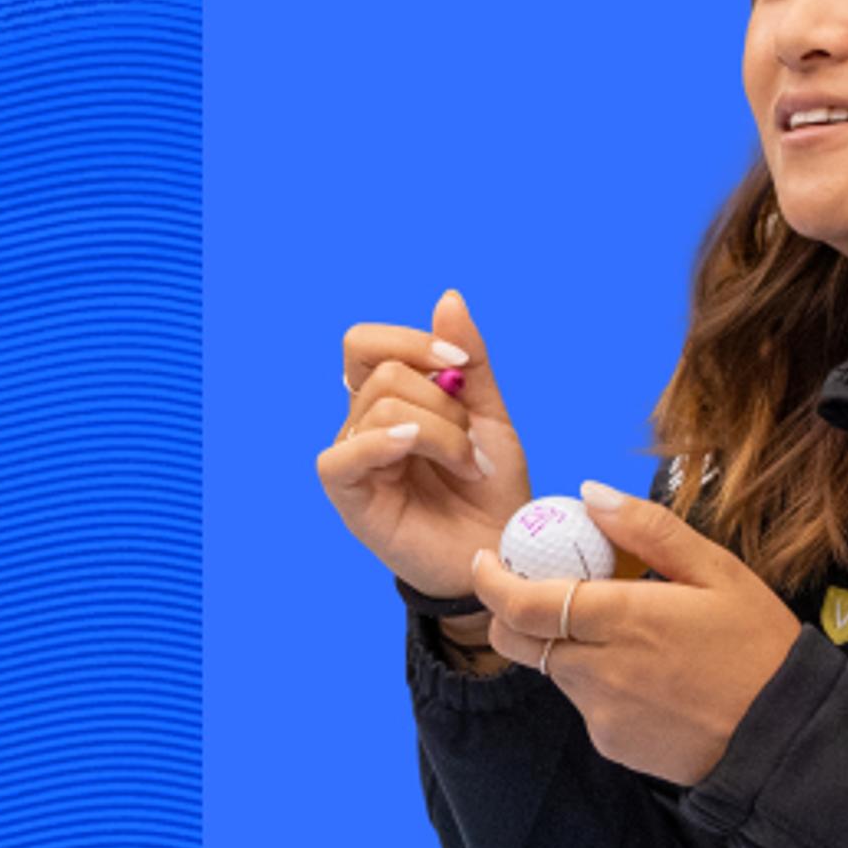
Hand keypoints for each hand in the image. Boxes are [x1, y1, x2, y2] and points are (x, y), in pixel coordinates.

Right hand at [317, 288, 529, 597]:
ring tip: (468, 466)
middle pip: (380, 372)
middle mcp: (364, 424)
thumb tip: (448, 298)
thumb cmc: (493, 488)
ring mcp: (354, 459)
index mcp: (391, 399)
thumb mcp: (489, 414)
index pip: (366, 343)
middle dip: (441, 401)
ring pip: (379, 407)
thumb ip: (469, 359)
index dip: (411, 342)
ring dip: (440, 433)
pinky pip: (343, 455)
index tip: (459, 365)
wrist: (504, 550)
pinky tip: (414, 451)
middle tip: (472, 442)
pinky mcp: (349, 495)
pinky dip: (383, 443)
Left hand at [468, 480, 803, 786]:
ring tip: (626, 635)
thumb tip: (590, 493)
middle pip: (518, 641)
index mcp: (624, 619)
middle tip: (540, 591)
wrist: (785, 737)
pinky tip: (649, 678)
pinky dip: (598, 683)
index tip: (486, 560)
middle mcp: (600, 670)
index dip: (491, 581)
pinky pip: (586, 704)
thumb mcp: (718, 571)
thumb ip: (648, 530)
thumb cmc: (759, 647)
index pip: (523, 603)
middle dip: (513, 613)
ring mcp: (602, 712)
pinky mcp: (611, 743)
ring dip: (565, 646)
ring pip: (552, 670)